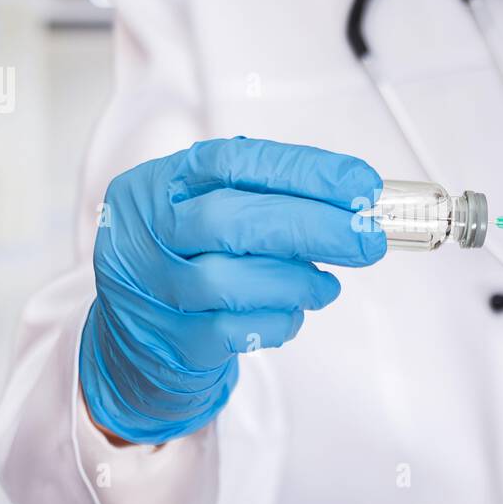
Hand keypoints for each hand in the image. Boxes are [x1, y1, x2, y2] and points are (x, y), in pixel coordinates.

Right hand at [80, 138, 385, 444]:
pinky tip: (293, 312)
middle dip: (312, 226)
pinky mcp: (173, 340)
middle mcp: (149, 231)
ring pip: (230, 282)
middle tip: (367, 239)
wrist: (135, 338)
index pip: (235, 162)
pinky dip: (279, 319)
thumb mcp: (205, 207)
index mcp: (161, 182)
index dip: (304, 172)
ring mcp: (155, 289)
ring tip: (325, 285)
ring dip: (297, 281)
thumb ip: (266, 197)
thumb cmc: (187, 258)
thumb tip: (354, 202)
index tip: (361, 185)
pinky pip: (235, 332)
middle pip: (230, 221)